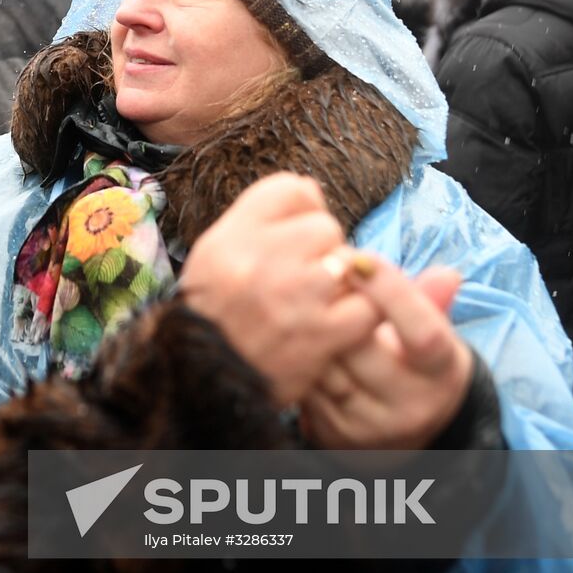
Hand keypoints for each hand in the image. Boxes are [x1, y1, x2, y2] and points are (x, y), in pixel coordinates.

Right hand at [178, 173, 383, 405]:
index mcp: (229, 236)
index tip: (294, 237)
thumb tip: (313, 189)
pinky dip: (359, 316)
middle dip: (323, 251)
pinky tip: (339, 325)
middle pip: (325, 225)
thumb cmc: (214, 314)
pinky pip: (367, 306)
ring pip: (349, 261)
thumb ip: (258, 219)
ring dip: (343, 282)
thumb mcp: (214, 255)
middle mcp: (258, 260)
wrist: (205, 384)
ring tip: (320, 303)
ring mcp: (293, 296)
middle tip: (306, 279)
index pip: (289, 188)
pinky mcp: (321, 334)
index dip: (301, 210)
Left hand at [301, 259, 472, 449]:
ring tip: (301, 296)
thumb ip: (429, 301)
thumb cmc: (413, 362)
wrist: (404, 430)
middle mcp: (409, 406)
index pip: (421, 333)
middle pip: (360, 346)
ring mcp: (369, 425)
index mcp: (440, 373)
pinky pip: (305, 385)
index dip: (391, 292)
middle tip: (319, 270)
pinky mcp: (333, 434)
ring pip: (325, 365)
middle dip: (335, 304)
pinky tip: (292, 333)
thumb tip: (447, 275)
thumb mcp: (431, 331)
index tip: (362, 259)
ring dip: (308, 327)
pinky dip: (296, 356)